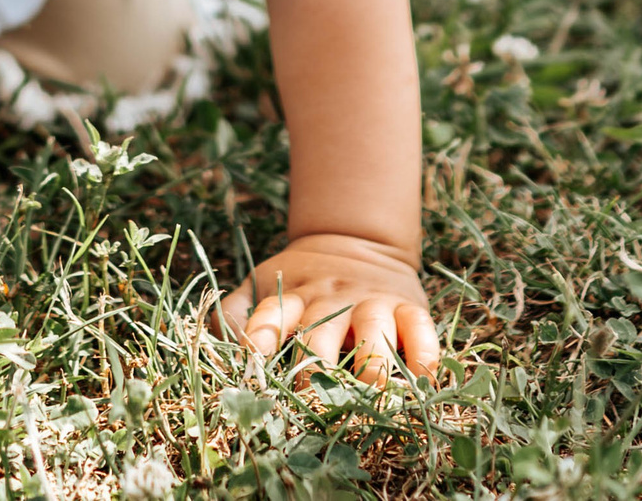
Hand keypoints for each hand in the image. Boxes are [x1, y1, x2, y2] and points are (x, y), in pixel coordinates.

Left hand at [218, 233, 439, 382]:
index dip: (261, 336)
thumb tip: (218, 348)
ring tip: (373, 395)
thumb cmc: (301, 281)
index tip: (257, 359)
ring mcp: (372, 301)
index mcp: (292, 297)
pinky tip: (421, 379)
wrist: (354, 239)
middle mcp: (331, 299)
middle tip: (314, 402)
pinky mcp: (409, 305)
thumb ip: (234, 313)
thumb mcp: (262, 284)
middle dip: (317, 368)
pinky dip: (424, 353)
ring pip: (373, 329)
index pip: (271, 315)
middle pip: (322, 332)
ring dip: (373, 363)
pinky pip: (421, 328)